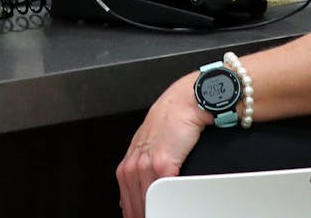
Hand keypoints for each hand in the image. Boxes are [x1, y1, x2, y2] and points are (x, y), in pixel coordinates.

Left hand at [117, 75, 209, 217]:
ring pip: (146, 201)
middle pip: (135, 203)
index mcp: (129, 163)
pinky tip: (171, 207)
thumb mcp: (149, 147)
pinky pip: (162, 193)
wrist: (184, 103)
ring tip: (165, 215)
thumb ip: (140, 170)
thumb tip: (135, 195)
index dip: (133, 212)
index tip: (139, 217)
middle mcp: (134, 164)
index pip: (126, 200)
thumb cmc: (171, 122)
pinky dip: (167, 203)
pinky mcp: (163, 164)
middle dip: (143, 214)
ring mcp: (147, 165)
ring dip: (154, 212)